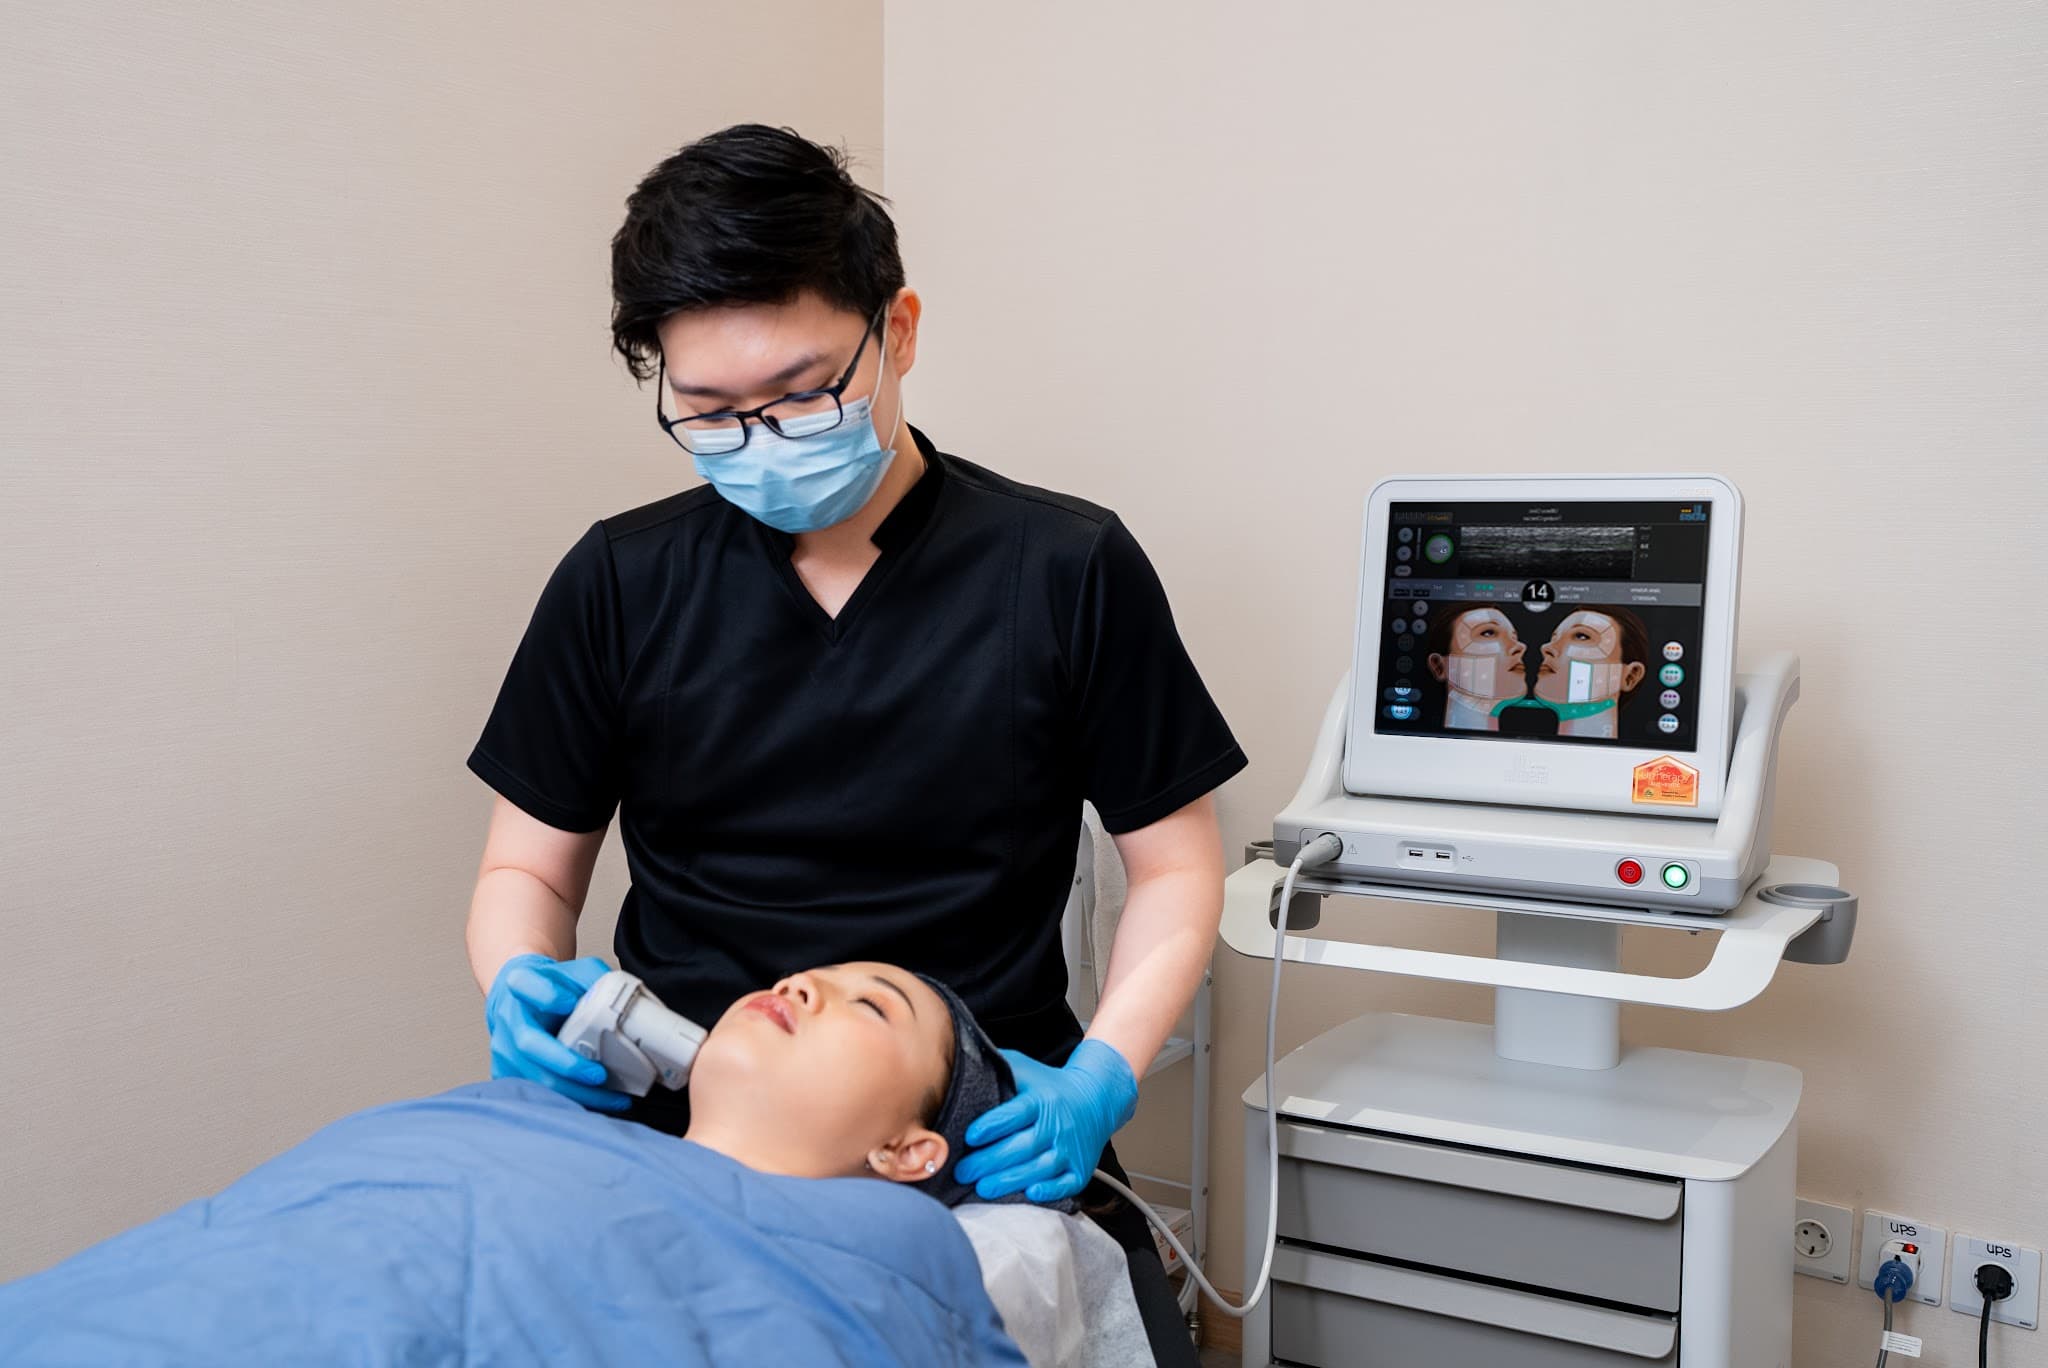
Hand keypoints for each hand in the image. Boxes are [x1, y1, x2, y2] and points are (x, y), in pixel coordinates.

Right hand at [484, 953, 630, 1111]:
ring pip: (534, 1078)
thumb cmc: (551, 985)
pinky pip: (537, 1094)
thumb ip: (595, 980)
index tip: (570, 1003)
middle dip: (566, 1064)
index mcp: (521, 984)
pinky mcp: (508, 1072)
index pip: (527, 985)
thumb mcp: (574, 971)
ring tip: (612, 1099)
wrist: (518, 998)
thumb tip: (623, 1003)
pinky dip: (569, 1102)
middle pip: (529, 1044)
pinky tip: (596, 1104)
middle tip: (599, 1075)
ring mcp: (505, 1049)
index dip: (548, 996)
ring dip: (575, 1093)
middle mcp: (509, 1018)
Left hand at [955, 1040, 1138, 1202]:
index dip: (992, 1125)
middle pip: (1023, 1145)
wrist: (1096, 1098)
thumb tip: (955, 1061)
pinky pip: (1066, 1183)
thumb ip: (996, 1067)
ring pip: (1040, 1167)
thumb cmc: (1050, 1086)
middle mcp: (1057, 1124)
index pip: (1015, 1113)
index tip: (970, 1136)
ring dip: (1011, 1180)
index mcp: (1041, 1099)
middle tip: (962, 1171)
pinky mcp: (1080, 1168)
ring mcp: (1070, 1148)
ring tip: (983, 1188)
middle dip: (990, 1161)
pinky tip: (1031, 1193)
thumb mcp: (1025, 1068)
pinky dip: (1050, 1190)